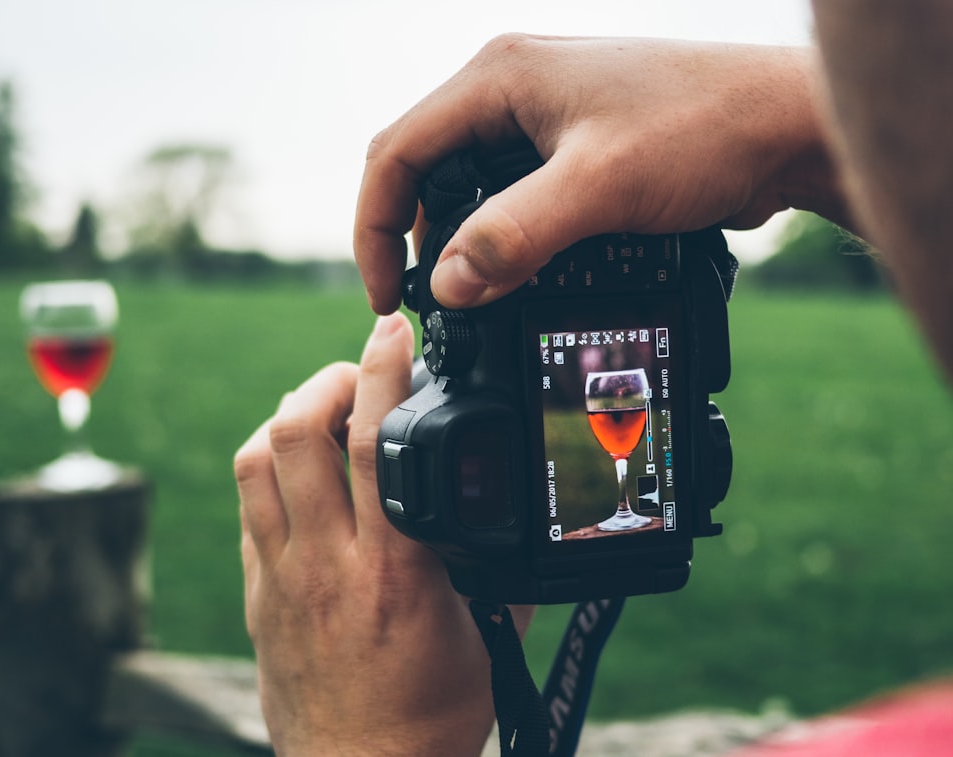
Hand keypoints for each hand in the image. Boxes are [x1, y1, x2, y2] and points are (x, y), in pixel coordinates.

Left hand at [235, 313, 531, 755]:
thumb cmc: (432, 713)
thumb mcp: (489, 633)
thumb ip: (497, 562)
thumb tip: (511, 504)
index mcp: (395, 568)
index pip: (377, 442)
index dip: (383, 369)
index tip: (393, 330)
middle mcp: (328, 563)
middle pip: (298, 433)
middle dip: (326, 378)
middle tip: (358, 371)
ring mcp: (283, 576)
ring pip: (257, 461)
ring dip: (288, 414)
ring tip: (324, 409)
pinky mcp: (259, 593)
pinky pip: (248, 505)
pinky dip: (269, 464)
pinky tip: (300, 465)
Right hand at [355, 36, 845, 313]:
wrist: (787, 126)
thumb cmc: (705, 127)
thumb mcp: (598, 186)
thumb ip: (514, 235)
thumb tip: (447, 285)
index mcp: (498, 77)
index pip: (396, 151)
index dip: (375, 227)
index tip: (389, 295)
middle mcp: (512, 89)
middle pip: (425, 168)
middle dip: (415, 238)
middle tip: (430, 304)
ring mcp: (544, 117)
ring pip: (469, 186)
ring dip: (462, 243)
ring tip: (474, 297)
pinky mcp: (574, 147)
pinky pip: (513, 196)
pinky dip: (504, 238)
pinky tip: (520, 273)